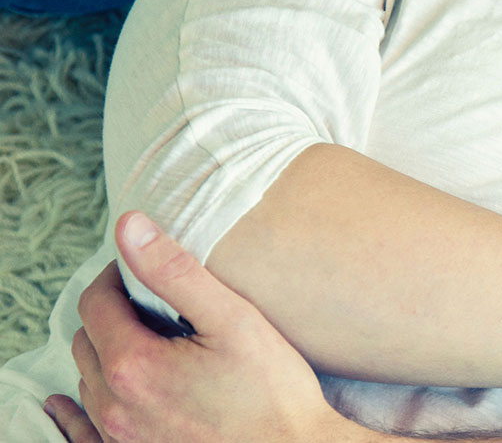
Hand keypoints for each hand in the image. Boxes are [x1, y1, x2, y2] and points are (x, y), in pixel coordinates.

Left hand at [45, 211, 357, 442]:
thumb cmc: (274, 393)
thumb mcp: (234, 320)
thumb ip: (176, 272)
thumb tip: (130, 226)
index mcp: (134, 365)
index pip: (95, 303)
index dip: (117, 277)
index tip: (144, 272)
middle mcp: (114, 406)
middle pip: (87, 340)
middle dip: (113, 315)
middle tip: (154, 306)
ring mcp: (119, 438)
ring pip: (88, 381)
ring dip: (108, 356)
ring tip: (151, 346)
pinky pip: (83, 432)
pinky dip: (82, 408)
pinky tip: (82, 402)